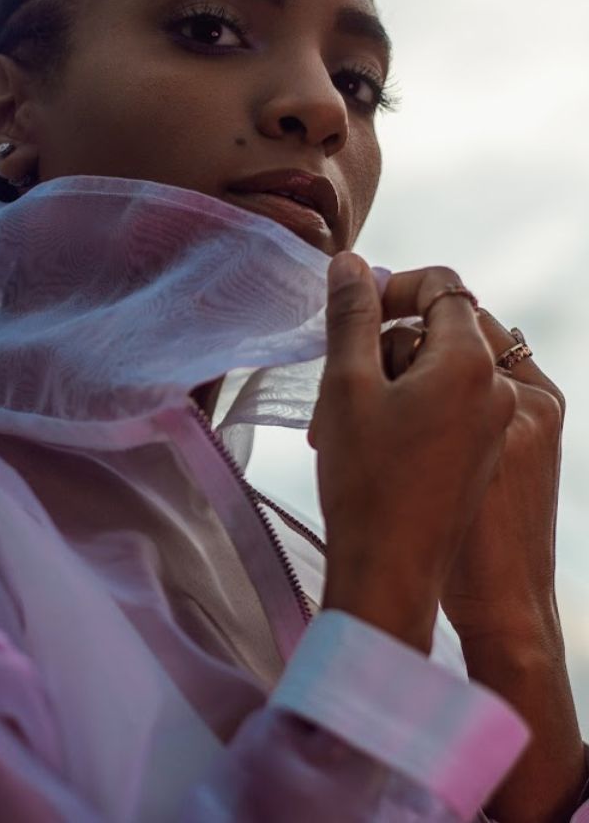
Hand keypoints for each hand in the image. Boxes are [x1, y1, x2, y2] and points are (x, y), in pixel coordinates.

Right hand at [379, 311, 578, 822]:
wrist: (395, 573)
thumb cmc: (366, 481)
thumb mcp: (346, 386)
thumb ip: (352, 317)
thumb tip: (352, 264)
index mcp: (473, 362)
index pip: (442, 286)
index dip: (392, 286)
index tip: (349, 311)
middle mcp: (502, 389)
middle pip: (442, 330)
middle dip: (385, 341)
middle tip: (335, 377)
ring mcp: (501, 426)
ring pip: (443, 372)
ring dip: (391, 380)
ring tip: (342, 419)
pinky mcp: (488, 457)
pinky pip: (453, 409)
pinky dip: (410, 411)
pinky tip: (366, 444)